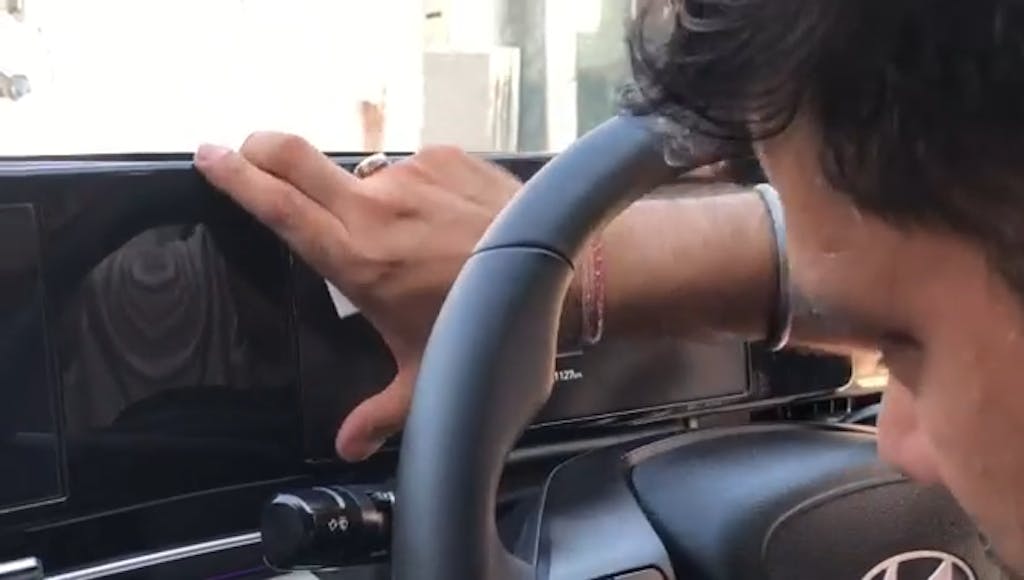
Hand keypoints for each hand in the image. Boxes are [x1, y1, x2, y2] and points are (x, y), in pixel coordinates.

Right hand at [193, 133, 521, 460]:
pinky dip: (414, 192)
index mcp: (356, 260)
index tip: (209, 157)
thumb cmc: (486, 325)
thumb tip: (347, 445)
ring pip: (361, 174)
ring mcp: (409, 175)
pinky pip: (410, 169)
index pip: (278, 206)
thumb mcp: (425, 378)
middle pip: (294, 156)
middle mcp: (374, 209)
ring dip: (365, 197)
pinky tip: (443, 225)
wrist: (558, 271)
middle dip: (262, 149)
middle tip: (251, 153)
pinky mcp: (443, 157)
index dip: (235, 177)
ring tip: (411, 240)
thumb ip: (378, 414)